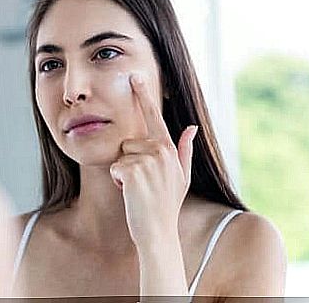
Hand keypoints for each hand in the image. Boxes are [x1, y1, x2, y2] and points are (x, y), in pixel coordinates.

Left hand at [109, 74, 197, 249]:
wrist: (158, 232)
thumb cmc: (167, 205)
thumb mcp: (182, 177)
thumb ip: (185, 150)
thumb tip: (192, 127)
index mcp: (169, 149)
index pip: (154, 117)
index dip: (143, 96)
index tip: (135, 76)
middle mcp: (160, 150)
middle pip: (129, 142)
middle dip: (130, 162)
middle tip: (143, 184)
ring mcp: (147, 160)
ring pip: (121, 155)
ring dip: (124, 173)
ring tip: (138, 189)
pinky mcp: (132, 170)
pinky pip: (116, 168)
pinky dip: (119, 182)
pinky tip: (131, 194)